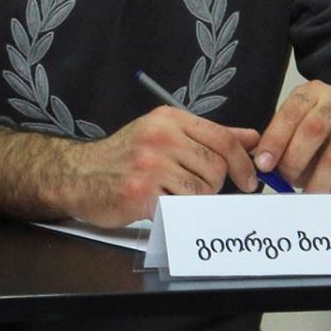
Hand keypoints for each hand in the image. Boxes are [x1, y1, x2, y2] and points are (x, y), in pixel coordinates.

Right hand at [56, 106, 260, 226]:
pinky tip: (158, 202)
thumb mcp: (164, 134)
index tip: (249, 180)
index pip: (223, 139)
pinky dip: (176, 210)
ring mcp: (150, 164)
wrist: (78, 175)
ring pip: (203, 190)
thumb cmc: (124, 157)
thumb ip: (210, 136)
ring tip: (171, 193)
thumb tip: (252, 137)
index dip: (244, 163)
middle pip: (217, 168)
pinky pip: (181, 208)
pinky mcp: (142, 192)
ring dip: (193, 199)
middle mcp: (160, 137)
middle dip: (214, 184)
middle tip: (194, 187)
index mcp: (169, 120)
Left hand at [254, 81, 330, 192]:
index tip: (263, 164)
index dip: (274, 140)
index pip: (290, 113)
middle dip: (294, 161)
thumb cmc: (320, 134)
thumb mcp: (295, 128)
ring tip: (306, 195)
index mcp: (312, 93)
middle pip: (313, 131)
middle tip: (284, 182)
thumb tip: (260, 165)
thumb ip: (278, 142)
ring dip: (317, 182)